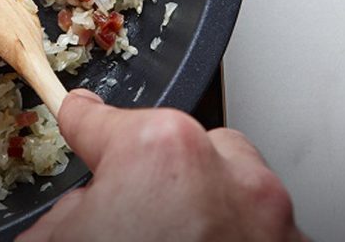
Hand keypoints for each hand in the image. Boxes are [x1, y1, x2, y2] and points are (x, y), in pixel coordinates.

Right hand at [20, 90, 306, 241]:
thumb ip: (71, 210)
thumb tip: (85, 209)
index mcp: (161, 155)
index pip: (104, 119)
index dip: (83, 122)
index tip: (79, 116)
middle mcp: (232, 179)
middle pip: (182, 146)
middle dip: (155, 173)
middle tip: (127, 216)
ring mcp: (273, 225)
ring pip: (232, 185)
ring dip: (203, 207)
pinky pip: (260, 231)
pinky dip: (233, 241)